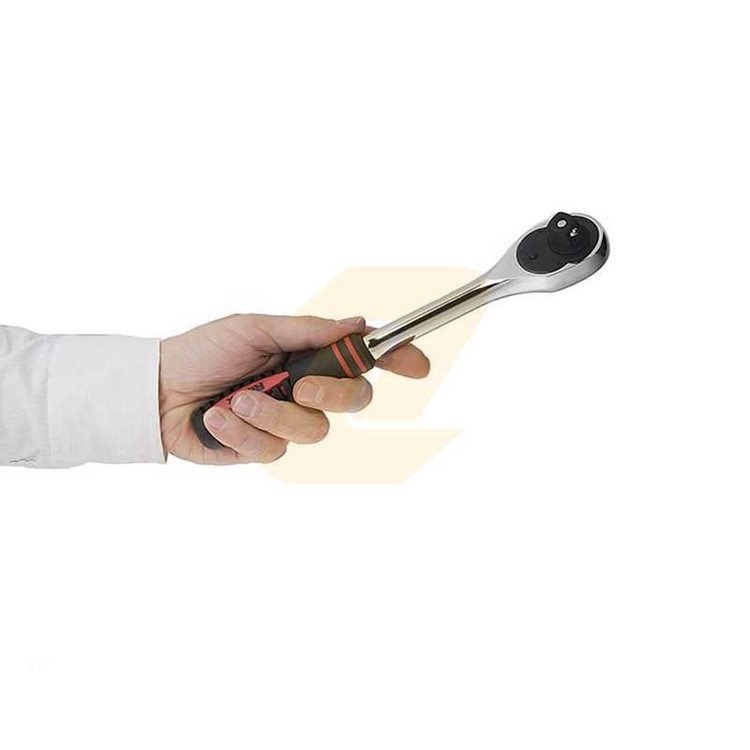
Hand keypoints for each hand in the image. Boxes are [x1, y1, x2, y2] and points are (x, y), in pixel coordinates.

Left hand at [159, 314, 429, 464]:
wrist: (157, 392)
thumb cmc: (203, 351)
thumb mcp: (253, 328)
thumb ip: (306, 331)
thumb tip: (356, 324)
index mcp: (307, 354)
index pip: (362, 358)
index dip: (396, 360)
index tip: (416, 365)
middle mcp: (305, 388)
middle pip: (355, 400)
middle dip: (335, 395)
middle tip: (303, 387)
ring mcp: (287, 420)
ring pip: (314, 430)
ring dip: (273, 414)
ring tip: (237, 400)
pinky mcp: (264, 448)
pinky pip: (274, 449)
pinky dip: (243, 432)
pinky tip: (218, 418)